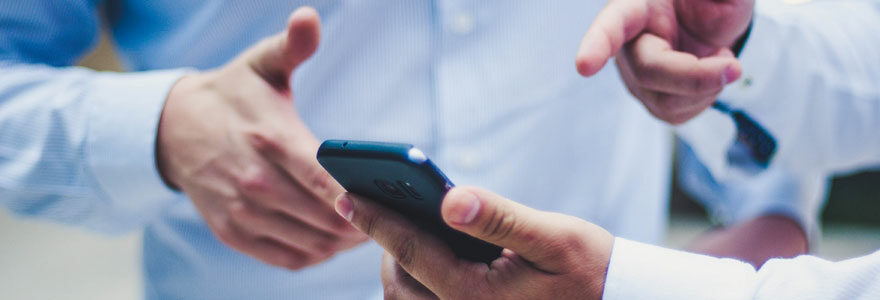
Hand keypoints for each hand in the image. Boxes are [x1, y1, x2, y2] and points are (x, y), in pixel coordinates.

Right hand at [156, 7, 365, 269]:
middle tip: (391, 217)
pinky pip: (288, 258)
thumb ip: (292, 46)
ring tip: (369, 229)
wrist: (173, 129)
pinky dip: (317, 254)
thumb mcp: (261, 64)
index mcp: (270, 138)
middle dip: (364, 222)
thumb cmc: (233, 95)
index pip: (324, 179)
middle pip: (325, 218)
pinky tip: (334, 241)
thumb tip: (308, 18)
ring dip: (344, 243)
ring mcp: (242, 211)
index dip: (359, 198)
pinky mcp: (233, 233)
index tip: (388, 202)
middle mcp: (254, 181)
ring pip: (311, 243)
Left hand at [336, 186, 614, 299]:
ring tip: (398, 228)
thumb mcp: (552, 237)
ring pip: (409, 299)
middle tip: (373, 207)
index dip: (376, 219)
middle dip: (383, 245)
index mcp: (474, 297)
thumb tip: (448, 199)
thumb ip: (499, 218)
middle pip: (399, 282)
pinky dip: (418, 279)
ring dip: (398, 265)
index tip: (346, 195)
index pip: (410, 251)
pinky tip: (427, 251)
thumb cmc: (588, 269)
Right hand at [576, 0, 754, 123]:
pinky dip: (705, 99)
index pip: (612, 25)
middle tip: (735, 66)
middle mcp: (628, 42)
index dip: (597, 45)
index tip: (585, 66)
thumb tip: (725, 6)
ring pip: (664, 101)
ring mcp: (636, 74)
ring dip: (706, 88)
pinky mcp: (651, 98)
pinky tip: (709, 77)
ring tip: (722, 60)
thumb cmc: (710, 1)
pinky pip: (676, 114)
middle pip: (649, 71)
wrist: (717, 21)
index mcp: (636, 6)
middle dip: (696, 77)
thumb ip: (719, 0)